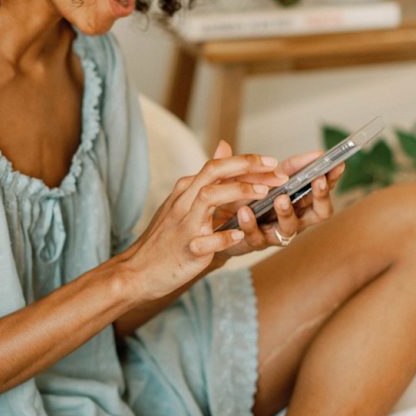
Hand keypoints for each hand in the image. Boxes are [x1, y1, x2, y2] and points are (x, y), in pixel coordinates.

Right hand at [126, 148, 287, 298]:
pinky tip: (240, 235)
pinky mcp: (187, 249)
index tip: (272, 163)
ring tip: (263, 193)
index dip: (246, 161)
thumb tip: (225, 146)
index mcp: (186, 189)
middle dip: (246, 166)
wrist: (140, 270)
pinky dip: (224, 237)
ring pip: (208, 197)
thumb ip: (207, 176)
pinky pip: (206, 241)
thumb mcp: (184, 201)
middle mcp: (184, 202)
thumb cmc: (166, 236)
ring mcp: (184, 225)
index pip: (217, 165)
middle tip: (276, 170)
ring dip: (238, 192)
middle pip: (214, 172)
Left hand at [215, 143, 344, 254]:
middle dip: (321, 196)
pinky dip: (251, 223)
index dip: (330, 176)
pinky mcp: (256, 242)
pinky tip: (244, 211)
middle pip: (320, 212)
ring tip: (280, 198)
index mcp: (298, 198)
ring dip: (287, 211)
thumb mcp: (251, 178)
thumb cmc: (241, 199)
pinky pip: (257, 236)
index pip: (320, 187)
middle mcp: (293, 217)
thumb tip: (232, 144)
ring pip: (291, 227)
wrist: (217, 228)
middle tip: (317, 180)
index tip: (337, 164)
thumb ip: (259, 166)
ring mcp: (276, 231)